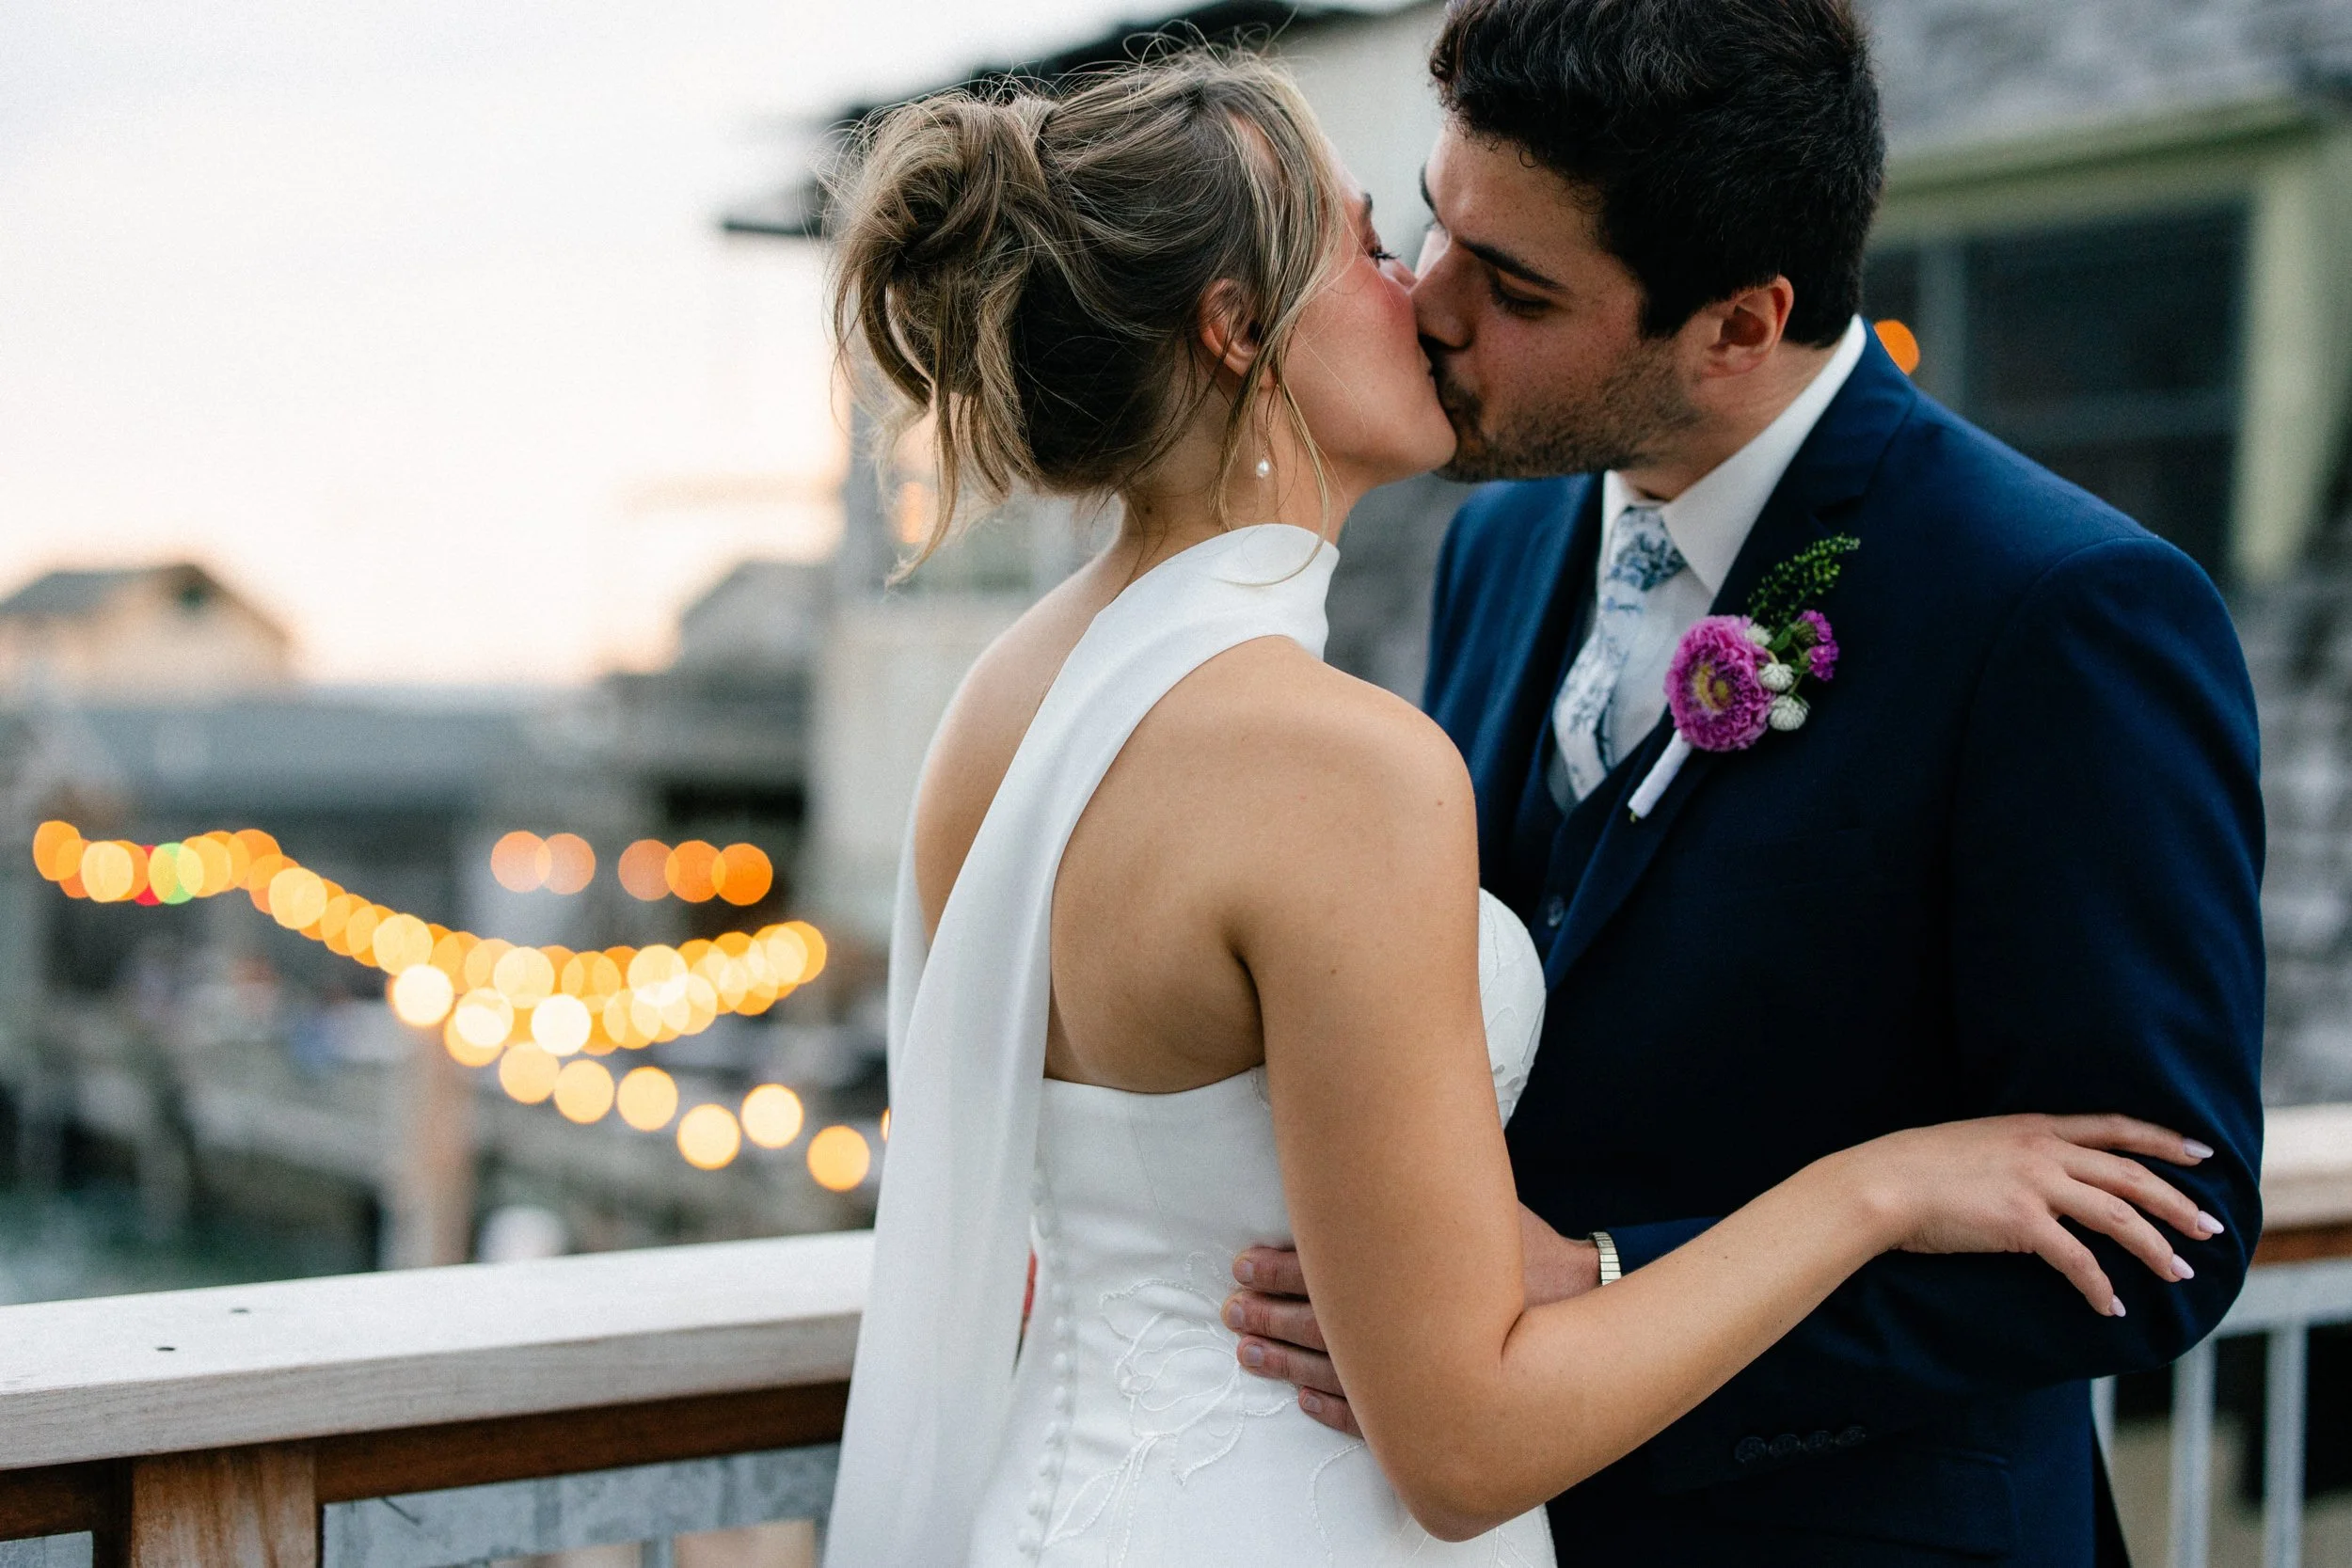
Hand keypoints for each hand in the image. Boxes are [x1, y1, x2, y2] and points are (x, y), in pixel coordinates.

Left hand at [1225, 1206, 1599, 1436]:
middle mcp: (1399, 1335)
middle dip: (1265, 1316)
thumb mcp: (1467, 1204)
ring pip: (1330, 1375)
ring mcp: (1413, 1382)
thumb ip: (1413, 1193)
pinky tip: (1304, 1401)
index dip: (1275, 1270)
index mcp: (1400, 1278)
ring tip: (1248, 1354)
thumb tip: (1364, 1147)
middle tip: (1230, 1311)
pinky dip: (1332, 1410)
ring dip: (1283, 1362)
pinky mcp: (1432, 1413)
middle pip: (1314, 1324)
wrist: (1583, 1312)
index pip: (1320, 1273)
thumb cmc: (1523, 1252)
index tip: (1241, 1267)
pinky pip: (1368, 1422)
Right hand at [1844, 1113, 2222, 1315]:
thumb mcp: (1973, 1141)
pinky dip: (2100, 1287)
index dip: (2163, 1140)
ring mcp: (2035, 1185)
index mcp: (2033, 1126)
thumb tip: (2031, 1173)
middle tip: (2210, 1228)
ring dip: (2156, 1247)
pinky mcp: (2022, 1223)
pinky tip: (2112, 1306)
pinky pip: (2078, 1261)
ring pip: (2119, 1216)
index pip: (2114, 1127)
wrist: (1882, 1182)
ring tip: (2181, 1272)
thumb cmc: (1914, 1165)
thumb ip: (2011, 1152)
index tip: (2201, 1152)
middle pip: (2131, 1174)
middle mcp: (2042, 1150)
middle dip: (2178, 1203)